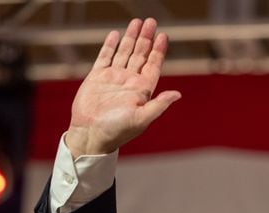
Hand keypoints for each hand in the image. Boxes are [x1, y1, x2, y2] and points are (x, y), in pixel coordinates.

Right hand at [65, 18, 180, 156]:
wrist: (90, 135)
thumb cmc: (117, 131)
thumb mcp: (141, 119)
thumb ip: (159, 105)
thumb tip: (178, 94)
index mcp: (142, 90)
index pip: (153, 65)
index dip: (158, 51)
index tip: (163, 35)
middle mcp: (129, 82)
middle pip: (140, 55)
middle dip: (146, 38)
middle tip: (151, 21)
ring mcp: (113, 78)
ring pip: (124, 52)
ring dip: (131, 38)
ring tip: (137, 22)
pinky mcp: (97, 77)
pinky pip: (105, 57)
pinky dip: (110, 45)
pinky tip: (115, 34)